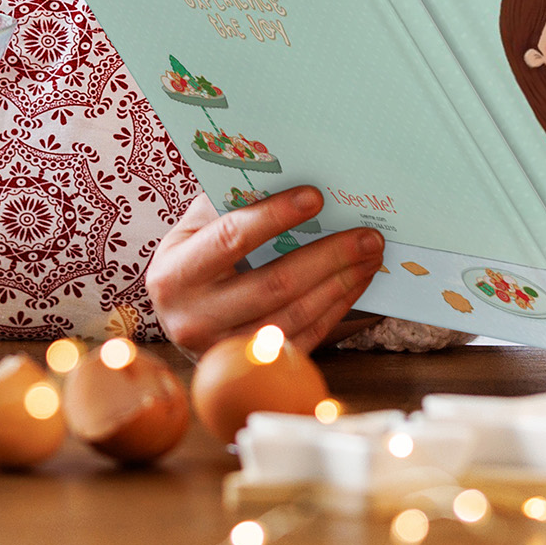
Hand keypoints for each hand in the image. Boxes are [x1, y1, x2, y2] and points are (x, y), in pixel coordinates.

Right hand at [145, 189, 382, 356]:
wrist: (180, 315)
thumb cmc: (196, 255)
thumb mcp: (198, 226)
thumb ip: (232, 203)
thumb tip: (291, 176)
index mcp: (175, 275)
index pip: (232, 238)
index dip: (276, 216)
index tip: (316, 196)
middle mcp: (193, 319)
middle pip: (274, 285)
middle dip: (329, 256)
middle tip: (367, 235)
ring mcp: (223, 351)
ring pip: (295, 315)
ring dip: (341, 283)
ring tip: (370, 255)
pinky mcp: (251, 368)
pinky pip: (304, 338)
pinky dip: (335, 308)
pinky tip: (355, 283)